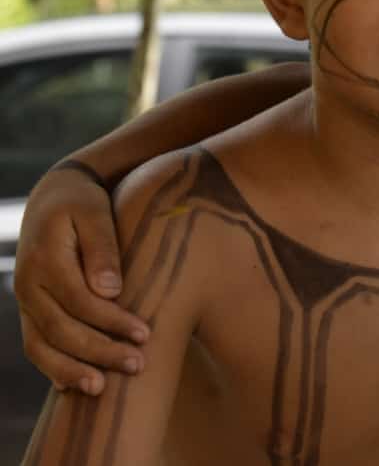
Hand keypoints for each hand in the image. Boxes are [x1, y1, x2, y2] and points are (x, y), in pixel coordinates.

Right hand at [15, 161, 148, 394]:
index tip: (145, 335)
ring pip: (41, 346)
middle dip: (100, 352)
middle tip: (137, 365)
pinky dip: (52, 368)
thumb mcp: (95, 213)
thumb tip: (110, 290)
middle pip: (61, 330)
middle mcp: (28, 286)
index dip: (111, 322)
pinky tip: (75, 386)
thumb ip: (103, 249)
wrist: (54, 197)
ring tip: (102, 389)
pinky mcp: (30, 311)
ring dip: (72, 370)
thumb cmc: (84, 204)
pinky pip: (36, 346)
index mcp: (46, 261)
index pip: (79, 302)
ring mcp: (25, 301)